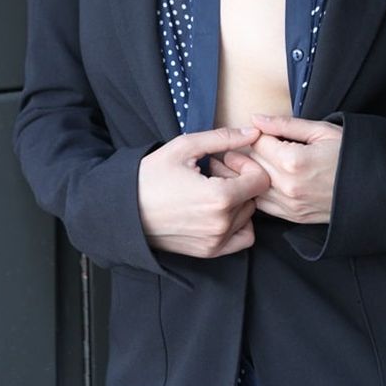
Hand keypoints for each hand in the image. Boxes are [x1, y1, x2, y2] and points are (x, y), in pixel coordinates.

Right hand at [137, 126, 270, 257]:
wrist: (125, 210)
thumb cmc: (152, 175)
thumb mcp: (185, 147)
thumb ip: (224, 138)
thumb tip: (254, 133)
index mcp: (219, 198)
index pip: (260, 180)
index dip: (247, 164)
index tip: (226, 159)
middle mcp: (221, 225)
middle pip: (254, 197)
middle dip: (240, 180)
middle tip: (214, 171)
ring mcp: (215, 242)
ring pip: (248, 216)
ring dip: (237, 200)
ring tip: (211, 188)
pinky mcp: (208, 252)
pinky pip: (242, 238)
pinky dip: (238, 223)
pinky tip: (218, 209)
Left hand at [211, 114, 342, 223]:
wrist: (373, 190)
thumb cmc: (349, 154)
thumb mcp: (321, 130)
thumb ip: (285, 125)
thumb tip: (255, 118)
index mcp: (294, 160)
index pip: (257, 143)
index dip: (251, 133)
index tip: (246, 129)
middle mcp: (288, 186)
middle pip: (251, 165)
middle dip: (239, 153)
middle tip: (228, 145)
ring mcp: (290, 205)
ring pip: (252, 188)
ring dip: (242, 176)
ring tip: (233, 164)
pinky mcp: (293, 218)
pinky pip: (263, 206)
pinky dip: (255, 194)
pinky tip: (254, 183)